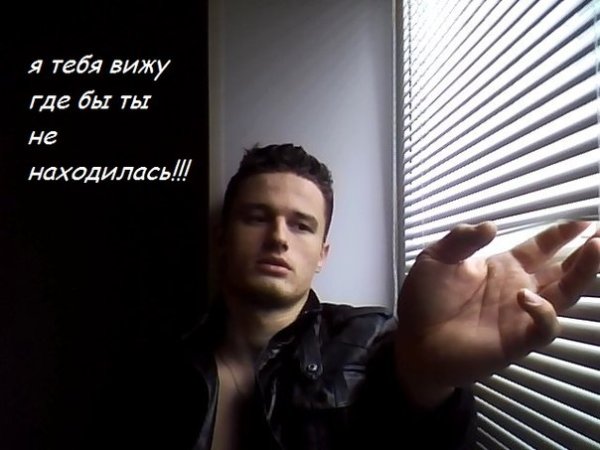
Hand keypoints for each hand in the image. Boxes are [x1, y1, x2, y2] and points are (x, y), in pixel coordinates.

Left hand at [394, 221, 599, 407]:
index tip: (581, 222)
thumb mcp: (435, 259)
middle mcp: (519, 289)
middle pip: (563, 269)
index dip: (560, 235)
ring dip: (582, 273)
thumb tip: (490, 226)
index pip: (540, 248)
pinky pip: (543, 327)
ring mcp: (519, 315)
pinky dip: (543, 312)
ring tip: (595, 249)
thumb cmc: (424, 300)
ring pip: (564, 294)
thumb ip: (460, 240)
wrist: (413, 340)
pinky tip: (527, 296)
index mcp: (502, 268)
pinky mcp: (516, 340)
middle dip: (587, 252)